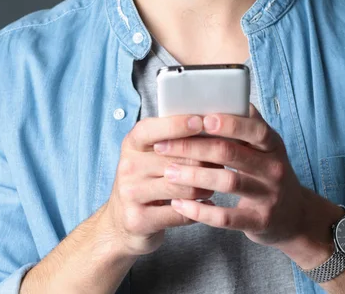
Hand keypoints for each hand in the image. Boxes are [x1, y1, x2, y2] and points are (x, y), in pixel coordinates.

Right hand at [102, 114, 220, 257]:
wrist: (121, 222)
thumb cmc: (147, 178)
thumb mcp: (150, 154)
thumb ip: (173, 138)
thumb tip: (209, 122)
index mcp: (132, 144)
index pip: (152, 129)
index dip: (177, 125)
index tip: (201, 121)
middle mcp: (128, 166)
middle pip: (177, 160)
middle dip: (205, 161)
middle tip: (224, 161)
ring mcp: (130, 194)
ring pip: (182, 188)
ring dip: (205, 187)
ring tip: (215, 183)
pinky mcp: (138, 220)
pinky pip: (179, 213)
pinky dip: (197, 209)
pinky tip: (207, 205)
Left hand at [153, 104, 334, 251]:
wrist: (294, 215)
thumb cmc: (268, 171)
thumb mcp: (266, 146)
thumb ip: (246, 125)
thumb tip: (222, 95)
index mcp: (273, 144)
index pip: (254, 128)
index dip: (228, 123)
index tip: (200, 118)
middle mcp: (274, 167)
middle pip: (231, 153)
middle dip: (194, 147)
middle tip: (165, 145)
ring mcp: (269, 196)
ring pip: (227, 182)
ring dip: (194, 176)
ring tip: (168, 172)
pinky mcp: (259, 221)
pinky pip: (226, 217)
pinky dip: (200, 210)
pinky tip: (180, 203)